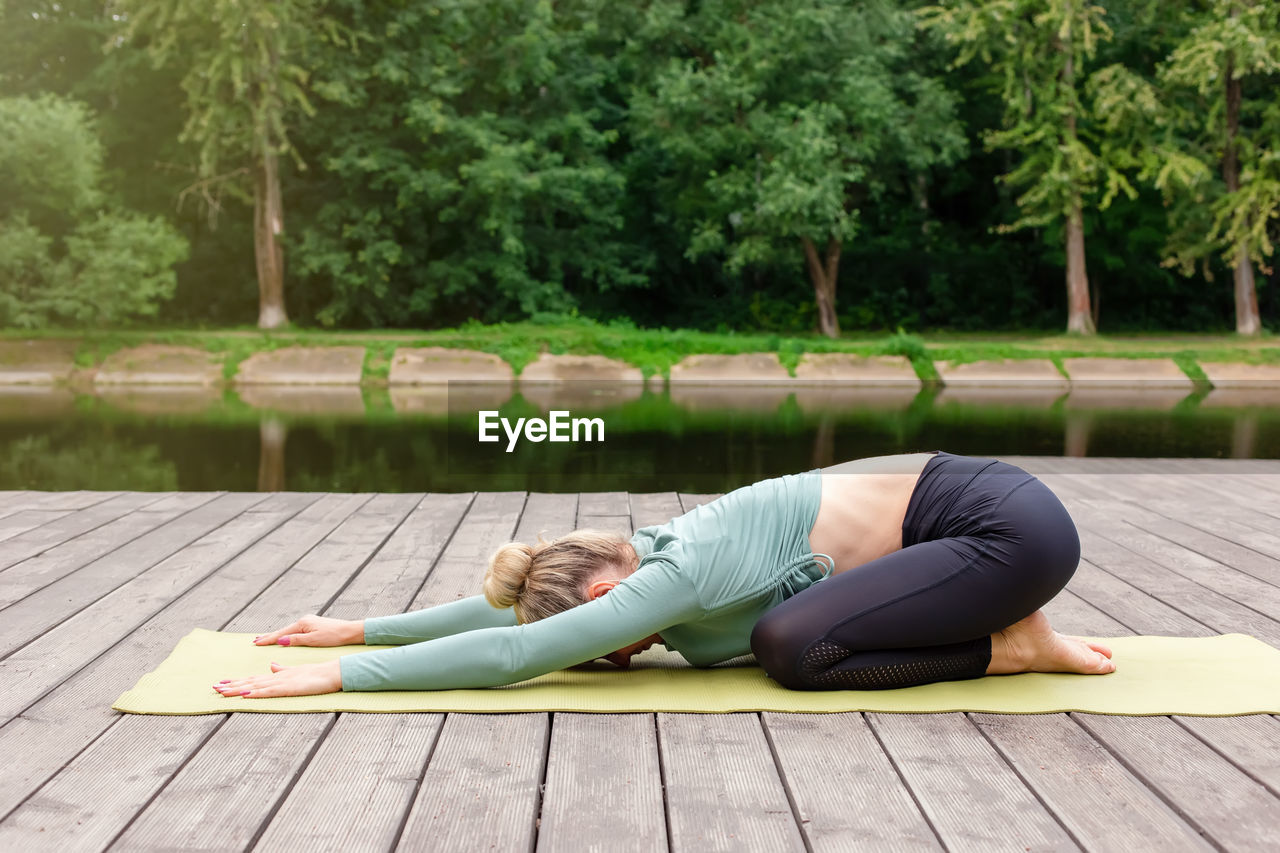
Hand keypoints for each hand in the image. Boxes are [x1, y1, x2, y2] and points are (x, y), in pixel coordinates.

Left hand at [214, 659, 342, 698]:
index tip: (222, 683)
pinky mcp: (289, 688)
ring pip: (255, 686)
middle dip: (231, 685)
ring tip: (222, 691)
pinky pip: (269, 692)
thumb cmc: (316, 674)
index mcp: (278, 676)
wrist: (331, 672)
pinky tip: (245, 694)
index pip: (253, 679)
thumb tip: (271, 667)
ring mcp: (282, 683)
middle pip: (250, 682)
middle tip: (214, 688)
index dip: (237, 681)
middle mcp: (276, 678)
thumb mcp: (296, 672)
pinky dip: (256, 693)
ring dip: (237, 689)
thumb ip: (283, 670)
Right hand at [253, 614, 362, 647]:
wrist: (349, 631)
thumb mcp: (313, 640)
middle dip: (269, 636)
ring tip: (265, 639)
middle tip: (255, 640)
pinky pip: (295, 631)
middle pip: (282, 630)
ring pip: (288, 631)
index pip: (281, 633)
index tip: (256, 643)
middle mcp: (304, 621)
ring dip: (276, 635)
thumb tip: (280, 640)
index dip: (268, 639)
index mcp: (302, 624)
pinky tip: (283, 637)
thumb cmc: (333, 636)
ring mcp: (308, 622)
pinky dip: (286, 635)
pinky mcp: (312, 626)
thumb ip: (296, 640)